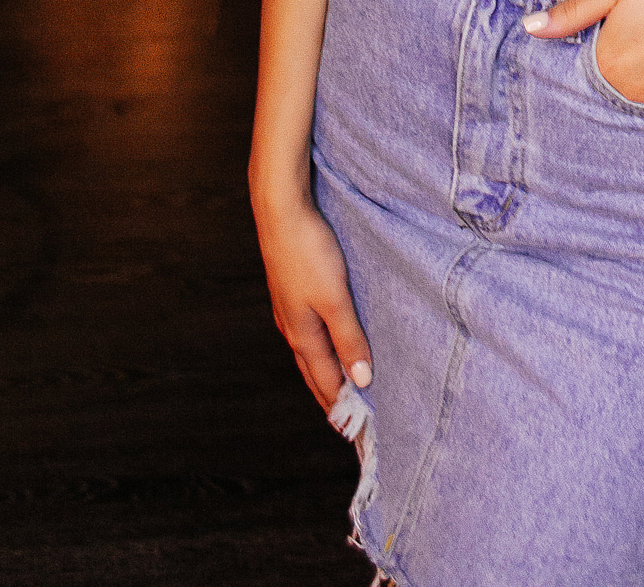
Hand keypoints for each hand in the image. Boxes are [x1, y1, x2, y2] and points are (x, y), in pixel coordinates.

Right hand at [252, 192, 372, 411]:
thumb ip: (349, 338)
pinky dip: (321, 346)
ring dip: (326, 370)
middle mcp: (292, 327)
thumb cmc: (309, 252)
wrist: (280, 210)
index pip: (326, 382)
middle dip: (332, 395)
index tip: (357, 432)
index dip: (342, 406)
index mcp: (302, 335)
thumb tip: (362, 381)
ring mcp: (289, 308)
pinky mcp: (291, 289)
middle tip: (349, 420)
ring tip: (342, 386)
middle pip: (315, 371)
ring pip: (310, 351)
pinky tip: (327, 339)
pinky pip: (308, 329)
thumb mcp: (335, 298)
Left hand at [523, 0, 643, 108]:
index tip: (595, 47)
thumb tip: (530, 28)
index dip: (587, 61)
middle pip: (610, 94)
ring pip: (639, 103)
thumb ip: (571, 14)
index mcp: (608, 67)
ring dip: (637, 86)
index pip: (581, 80)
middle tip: (631, 46)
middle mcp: (635, 94)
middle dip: (611, 76)